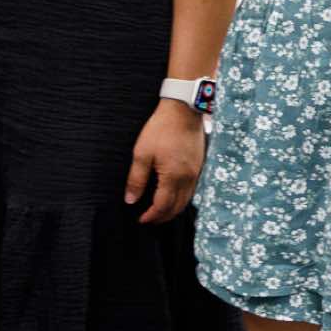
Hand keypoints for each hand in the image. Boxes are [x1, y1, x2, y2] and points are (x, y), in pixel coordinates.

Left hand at [124, 100, 205, 223]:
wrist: (184, 110)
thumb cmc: (162, 129)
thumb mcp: (142, 153)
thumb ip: (136, 179)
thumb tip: (131, 200)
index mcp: (173, 177)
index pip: (162, 206)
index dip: (151, 216)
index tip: (141, 220)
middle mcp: (187, 178)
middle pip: (177, 207)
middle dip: (163, 217)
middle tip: (150, 220)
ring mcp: (196, 172)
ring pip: (186, 200)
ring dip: (173, 210)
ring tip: (160, 211)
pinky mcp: (199, 165)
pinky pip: (192, 190)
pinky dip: (182, 198)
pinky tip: (174, 196)